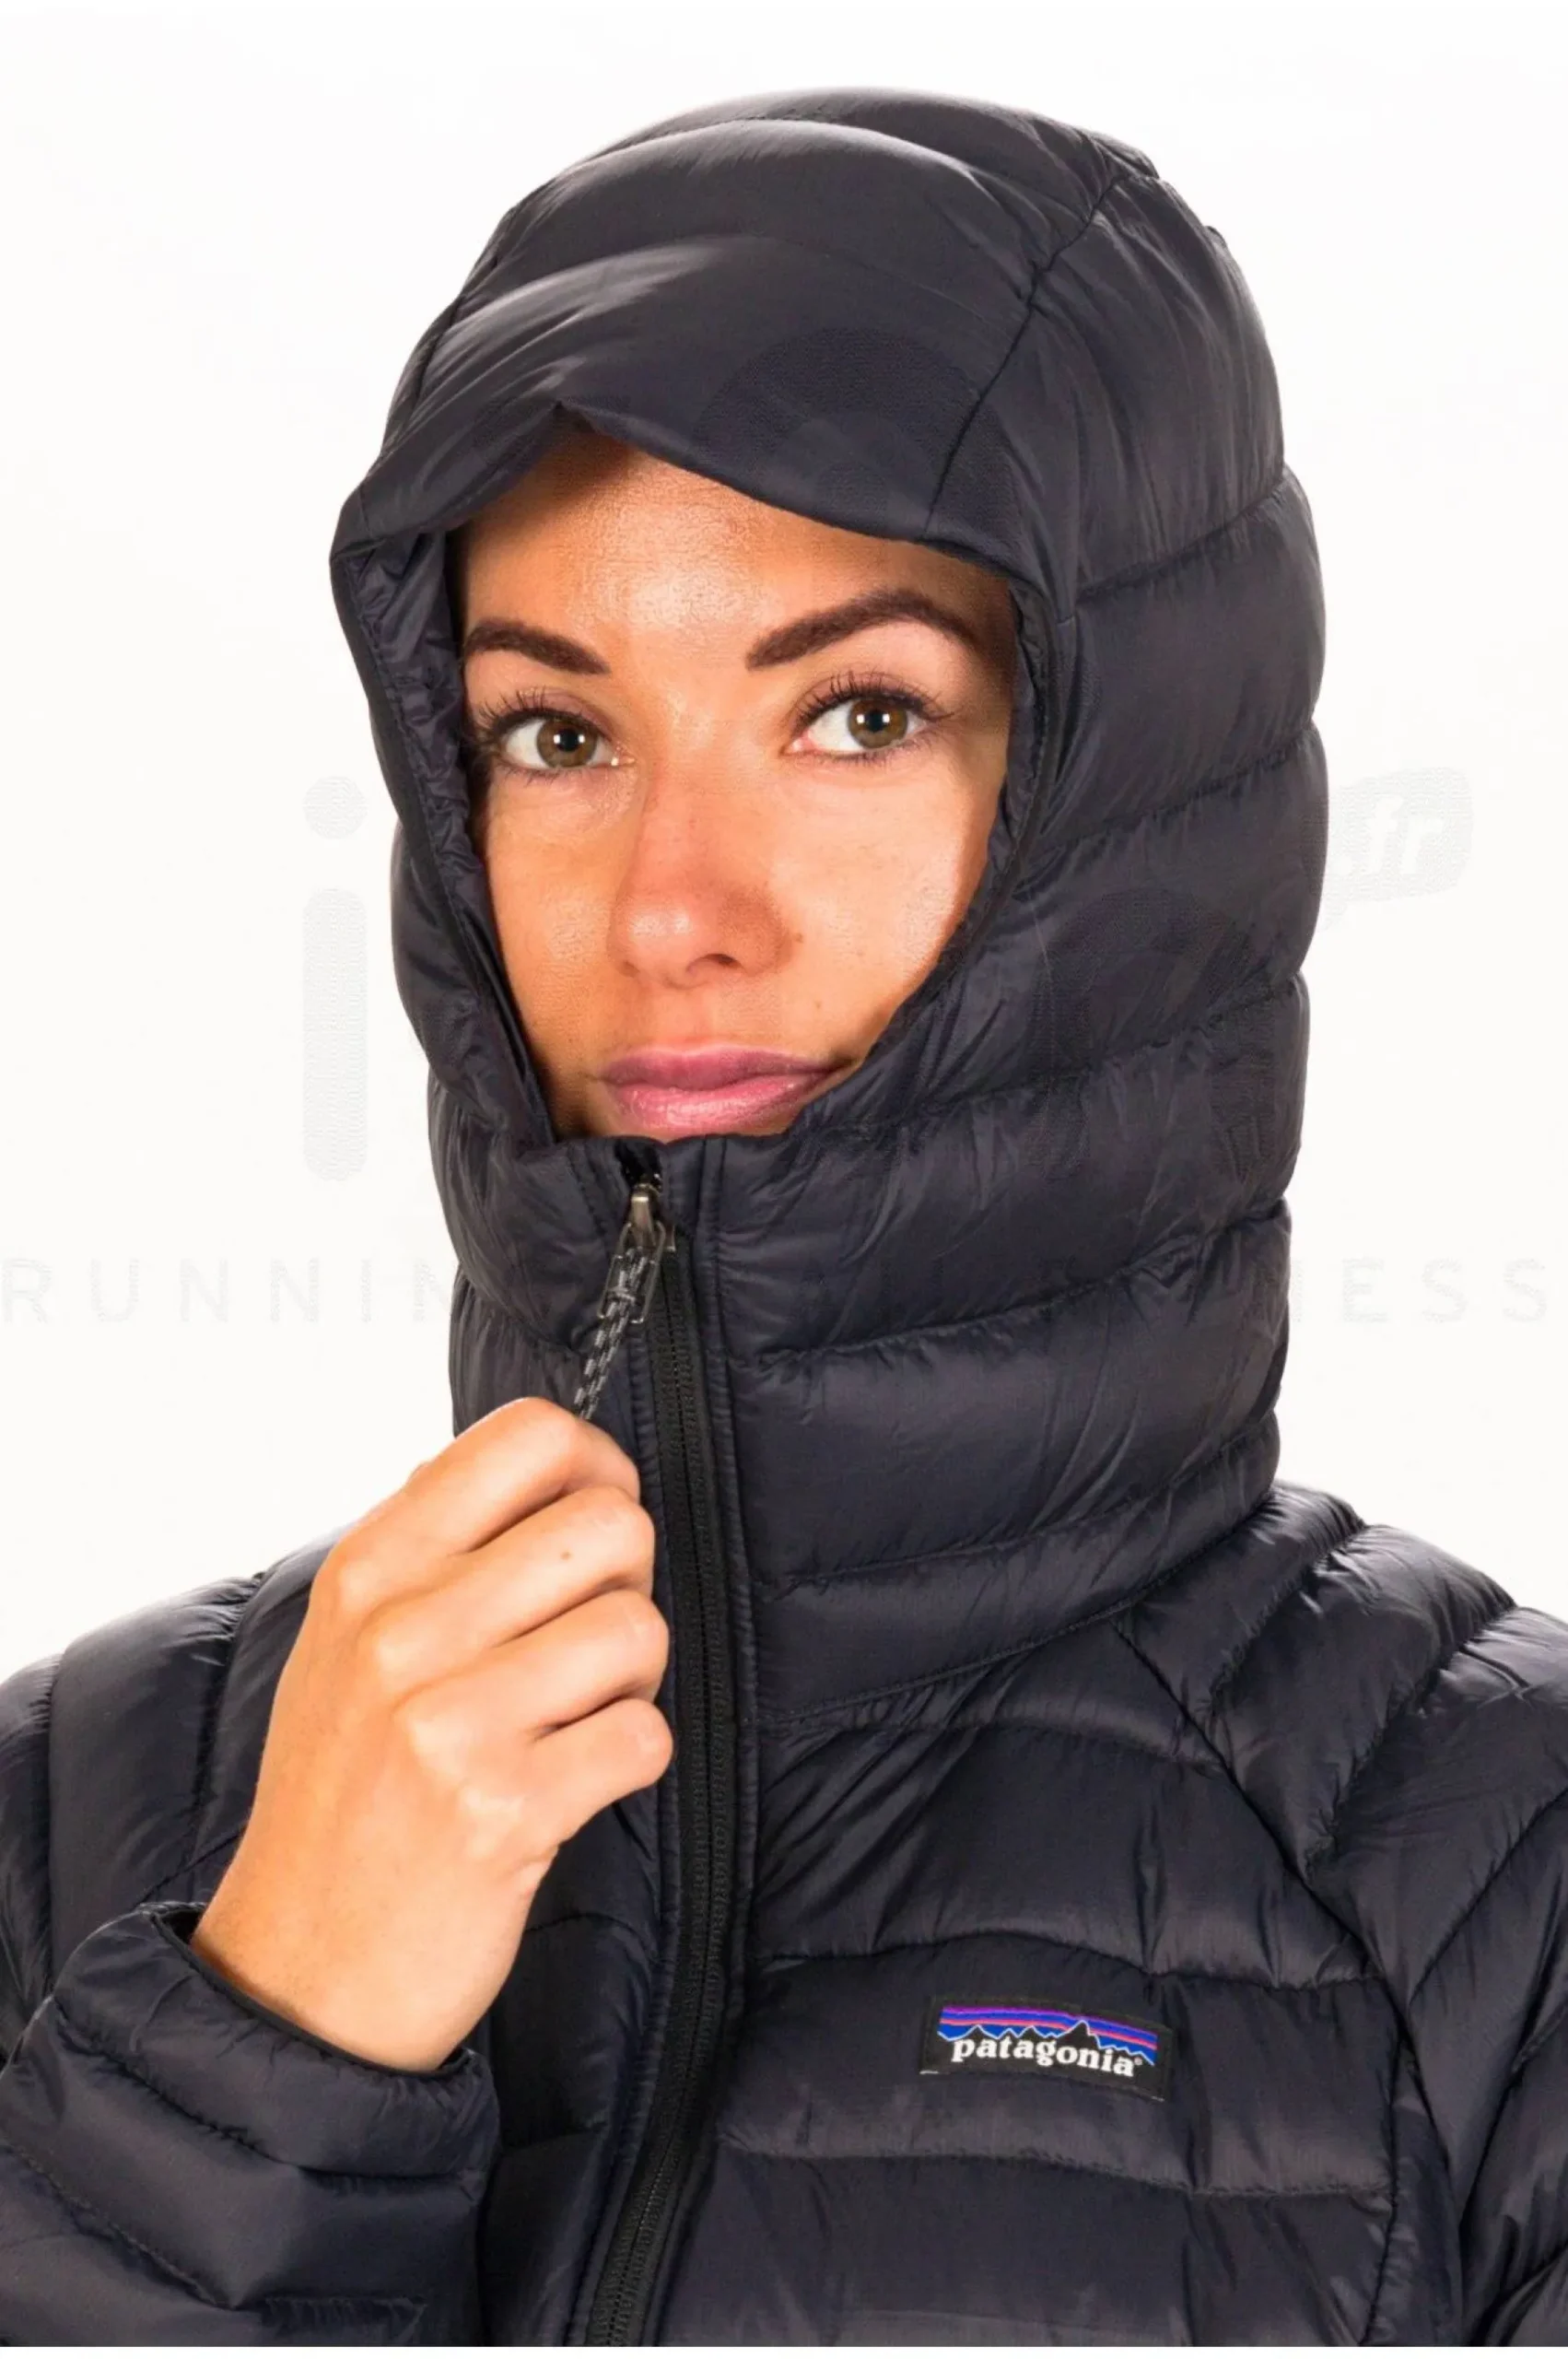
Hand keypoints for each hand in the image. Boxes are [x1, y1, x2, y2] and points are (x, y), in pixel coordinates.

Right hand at [190, 1398, 669, 2070]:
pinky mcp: (506, 1812)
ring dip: (632, 1678)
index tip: (590, 1523)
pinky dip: (630, 1760)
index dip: (597, 1466)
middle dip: (625, 1582)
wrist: (303, 1974)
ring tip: (572, 1718)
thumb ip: (431, 1546)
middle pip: (612, 1523)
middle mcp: (402, 1630)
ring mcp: (449, 1722)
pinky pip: (645, 1735)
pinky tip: (573, 1783)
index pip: (529, 1433)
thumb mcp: (345, 1642)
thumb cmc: (344, 1794)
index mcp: (370, 1567)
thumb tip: (548, 1454)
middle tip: (583, 1643)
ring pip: (639, 1626)